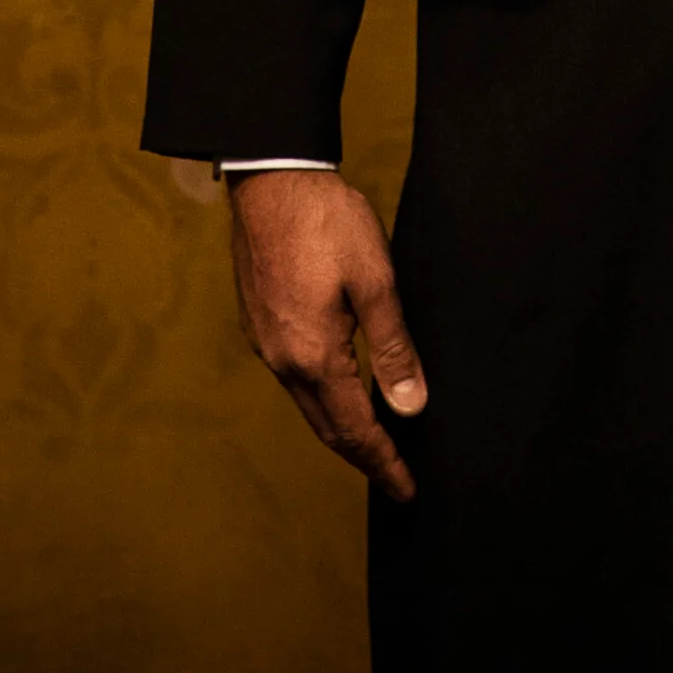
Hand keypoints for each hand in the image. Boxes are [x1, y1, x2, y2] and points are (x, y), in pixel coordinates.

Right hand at [227, 169, 426, 502]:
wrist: (272, 181)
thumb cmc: (328, 223)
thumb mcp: (376, 280)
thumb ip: (394, 346)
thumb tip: (412, 406)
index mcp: (315, 356)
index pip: (356, 429)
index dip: (384, 462)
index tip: (407, 491)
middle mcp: (283, 361)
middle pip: (327, 427)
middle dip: (363, 456)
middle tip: (395, 478)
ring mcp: (266, 344)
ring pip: (308, 404)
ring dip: (341, 428)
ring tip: (374, 442)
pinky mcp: (260, 323)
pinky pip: (294, 378)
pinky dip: (322, 398)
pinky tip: (340, 390)